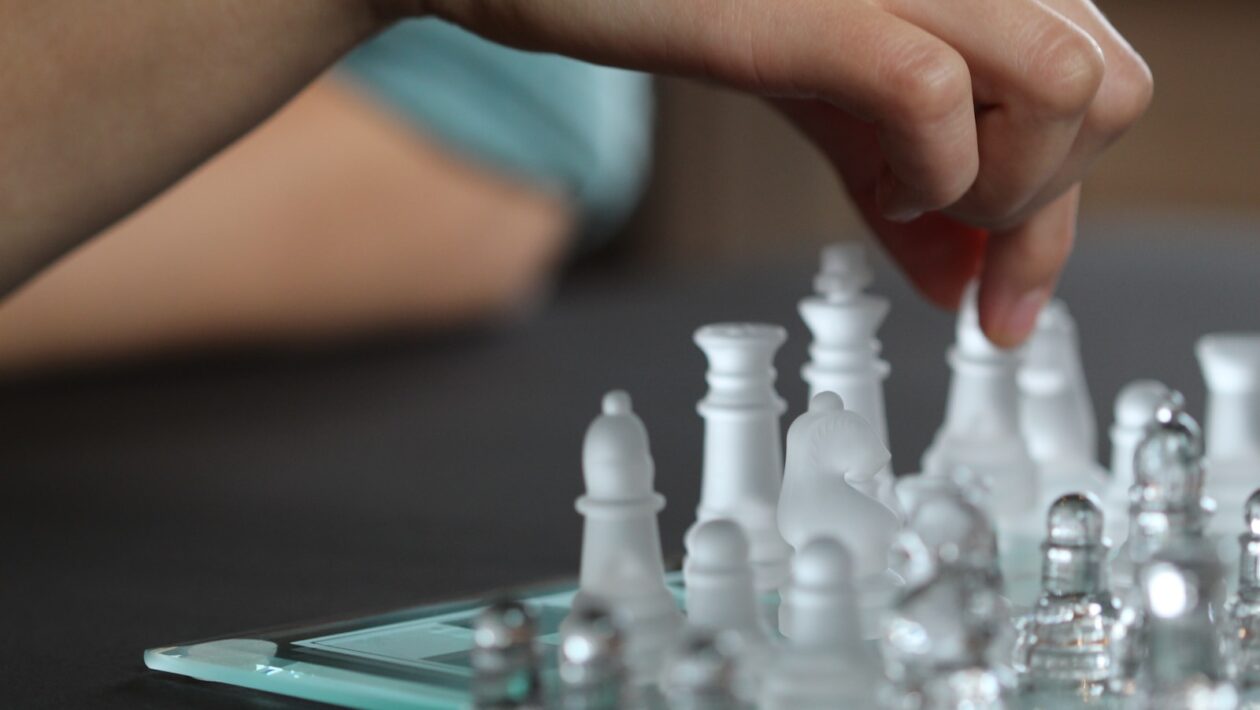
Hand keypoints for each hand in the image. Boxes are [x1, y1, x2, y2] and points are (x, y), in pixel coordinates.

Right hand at [423, 0, 1151, 345]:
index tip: (1006, 307)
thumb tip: (967, 282)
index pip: (1095, 86)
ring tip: (896, 194)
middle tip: (945, 241)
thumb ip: (899, 179)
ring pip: (1067, 89)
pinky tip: (870, 183)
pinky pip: (938, 97)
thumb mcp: (817, 97)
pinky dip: (925, 173)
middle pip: (1111, 91)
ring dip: (995, 192)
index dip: (1060, 216)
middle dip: (1041, 205)